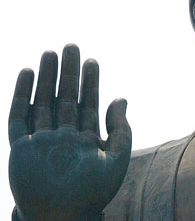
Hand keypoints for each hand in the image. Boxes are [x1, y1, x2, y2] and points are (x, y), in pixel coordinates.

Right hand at [8, 44, 131, 220]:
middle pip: (65, 97)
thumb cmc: (94, 194)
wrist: (64, 218)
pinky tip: (27, 73)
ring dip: (46, 78)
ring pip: (43, 101)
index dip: (91, 81)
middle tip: (71, 46)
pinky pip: (19, 117)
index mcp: (86, 138)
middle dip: (68, 72)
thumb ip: (120, 129)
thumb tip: (122, 98)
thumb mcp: (116, 159)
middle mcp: (63, 135)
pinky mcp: (21, 148)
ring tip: (49, 53)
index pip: (89, 102)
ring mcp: (42, 140)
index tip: (93, 60)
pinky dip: (21, 96)